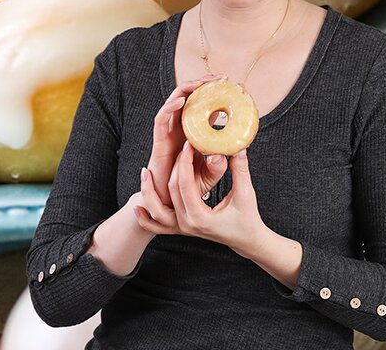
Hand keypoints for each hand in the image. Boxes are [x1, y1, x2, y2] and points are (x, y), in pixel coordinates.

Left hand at [134, 141, 267, 254]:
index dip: (185, 162)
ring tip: (145, 172)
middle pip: (171, 191)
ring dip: (148, 191)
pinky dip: (145, 219)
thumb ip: (240, 170)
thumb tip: (238, 148)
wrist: (247, 240)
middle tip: (179, 148)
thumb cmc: (248, 219)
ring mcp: (182, 229)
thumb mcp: (245, 194)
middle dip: (174, 167)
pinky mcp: (180, 229)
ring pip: (157, 209)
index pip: (184, 185)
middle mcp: (188, 224)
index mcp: (201, 218)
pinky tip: (137, 207)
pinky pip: (156, 227)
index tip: (188, 145)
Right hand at [146, 73, 226, 205]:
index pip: (201, 105)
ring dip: (185, 90)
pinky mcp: (159, 141)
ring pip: (172, 103)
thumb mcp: (211, 173)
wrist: (170, 202)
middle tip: (218, 78)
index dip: (213, 92)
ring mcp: (167, 133)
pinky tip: (182, 101)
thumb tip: (232, 151)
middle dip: (200, 84)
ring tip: (200, 83)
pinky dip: (170, 108)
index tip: (229, 84)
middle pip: (187, 98)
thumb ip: (220, 163)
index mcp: (192, 132)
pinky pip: (161, 120)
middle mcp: (178, 128)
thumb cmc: (190, 187)